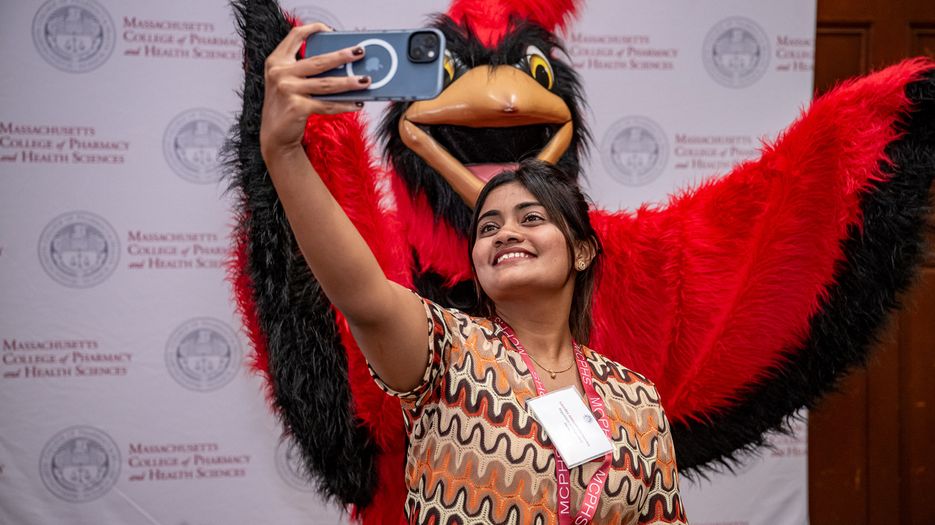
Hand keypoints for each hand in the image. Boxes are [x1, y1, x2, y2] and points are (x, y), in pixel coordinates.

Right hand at [260, 23, 370, 159]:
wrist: (275, 135)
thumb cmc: (286, 105)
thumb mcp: (288, 81)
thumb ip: (305, 69)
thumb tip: (342, 63)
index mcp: (277, 61)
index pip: (295, 36)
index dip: (313, 29)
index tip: (330, 30)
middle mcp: (280, 73)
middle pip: (318, 61)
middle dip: (342, 56)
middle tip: (360, 52)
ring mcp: (287, 90)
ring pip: (327, 84)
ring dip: (350, 82)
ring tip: (366, 80)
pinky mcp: (297, 107)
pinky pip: (327, 105)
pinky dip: (345, 105)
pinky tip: (358, 104)